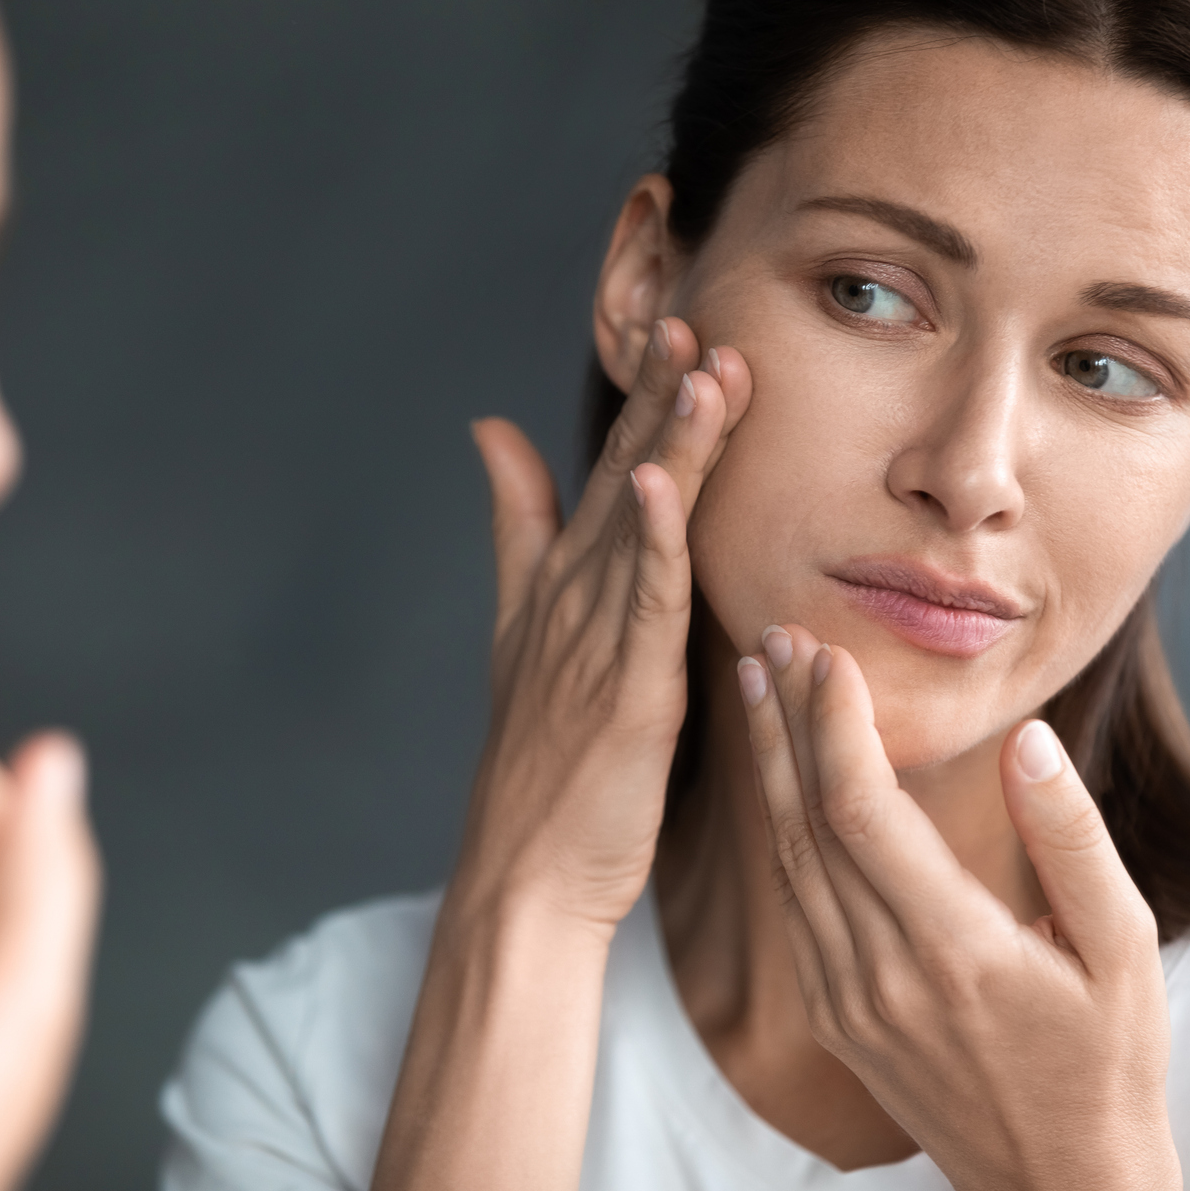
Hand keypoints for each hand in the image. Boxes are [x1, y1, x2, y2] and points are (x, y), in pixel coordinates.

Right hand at [453, 318, 749, 936]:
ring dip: (670, 444)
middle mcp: (575, 597)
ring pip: (642, 524)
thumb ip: (515, 528)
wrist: (524, 875)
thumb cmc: (540, 766)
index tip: (678, 325)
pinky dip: (653, 540)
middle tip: (690, 315)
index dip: (645, 399)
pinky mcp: (624, 690)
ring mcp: (595, 641)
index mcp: (565, 584)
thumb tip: (490, 430)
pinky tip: (661, 483)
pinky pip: (644, 602)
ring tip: (698, 367)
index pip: (613, 471)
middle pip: (626, 479)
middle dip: (658, 397)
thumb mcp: (521, 629)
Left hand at [739, 626, 1179, 1190]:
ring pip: (786, 862)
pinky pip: (794, 906)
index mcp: (954, 952)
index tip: (827, 653)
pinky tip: (779, 779)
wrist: (1059, 1190)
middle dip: (786, 722)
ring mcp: (847, 1002)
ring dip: (769, 768)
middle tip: (776, 638)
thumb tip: (1028, 740)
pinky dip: (780, 829)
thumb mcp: (1124, 950)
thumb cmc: (1108, 1065)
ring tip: (761, 686)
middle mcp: (881, 977)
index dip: (833, 725)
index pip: (862, 813)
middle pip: (806, 824)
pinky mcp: (834, 1018)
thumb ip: (1071, 841)